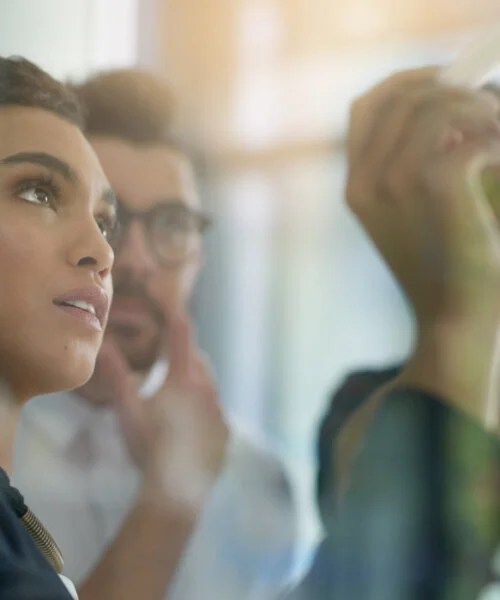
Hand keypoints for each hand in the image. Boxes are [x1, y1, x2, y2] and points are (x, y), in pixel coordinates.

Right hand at [96, 311, 228, 511]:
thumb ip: (116, 376)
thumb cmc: (148, 445)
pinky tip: (190, 426)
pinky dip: (204, 410)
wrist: (176, 488)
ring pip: (209, 386)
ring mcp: (220, 412)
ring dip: (195, 383)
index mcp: (184, 378)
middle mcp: (208, 389)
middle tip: (167, 362)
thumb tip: (103, 346)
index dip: (175, 315)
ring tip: (177, 396)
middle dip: (184, 356)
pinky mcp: (226, 434)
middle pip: (198, 360)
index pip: (182, 335)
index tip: (170, 304)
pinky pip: (216, 413)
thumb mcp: (127, 409)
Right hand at [346, 67, 499, 322]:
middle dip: (452, 91)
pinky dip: (495, 141)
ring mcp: (394, 185)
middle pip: (403, 98)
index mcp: (356, 185)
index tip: (443, 77)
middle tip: (489, 109)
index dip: (404, 81)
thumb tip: (447, 104)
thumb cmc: (440, 263)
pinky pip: (469, 138)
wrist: (452, 316)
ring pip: (436, 109)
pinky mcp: (435, 190)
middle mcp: (365, 181)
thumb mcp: (408, 210)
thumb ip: (409, 161)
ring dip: (479, 112)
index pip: (365, 106)